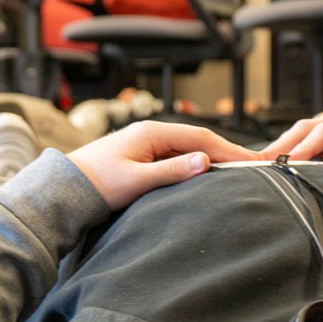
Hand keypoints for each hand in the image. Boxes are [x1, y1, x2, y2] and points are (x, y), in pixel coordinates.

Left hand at [67, 120, 260, 209]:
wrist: (67, 188)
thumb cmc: (96, 184)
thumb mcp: (136, 181)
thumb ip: (171, 171)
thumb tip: (205, 161)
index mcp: (153, 133)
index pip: (202, 138)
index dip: (230, 151)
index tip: (252, 162)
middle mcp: (153, 133)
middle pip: (199, 141)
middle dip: (227, 153)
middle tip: (255, 166)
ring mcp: (149, 144)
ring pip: (190, 149)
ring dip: (214, 159)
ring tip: (238, 172)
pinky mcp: (145, 156)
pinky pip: (178, 157)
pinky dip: (197, 165)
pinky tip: (208, 175)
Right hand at [262, 114, 322, 185]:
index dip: (304, 146)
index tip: (286, 163)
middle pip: (313, 127)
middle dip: (288, 142)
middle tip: (263, 161)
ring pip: (313, 133)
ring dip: (291, 146)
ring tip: (268, 163)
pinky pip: (321, 144)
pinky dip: (303, 152)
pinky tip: (289, 164)